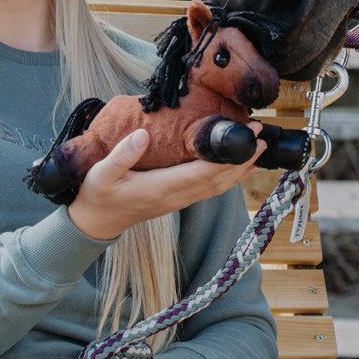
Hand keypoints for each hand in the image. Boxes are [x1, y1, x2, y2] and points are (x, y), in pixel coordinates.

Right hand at [67, 123, 264, 240]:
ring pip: (218, 187)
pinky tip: (239, 166)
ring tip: (260, 149)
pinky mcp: (178, 199)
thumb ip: (121, 156)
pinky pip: (211, 189)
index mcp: (161, 189)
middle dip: (244, 160)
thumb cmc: (97, 196)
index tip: (247, 139)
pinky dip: (229, 177)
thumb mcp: (101, 174)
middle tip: (263, 137)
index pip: (204, 173)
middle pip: (219, 181)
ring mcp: (179, 200)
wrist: (95, 223)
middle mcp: (176, 197)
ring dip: (241, 169)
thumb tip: (141, 135)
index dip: (229, 157)